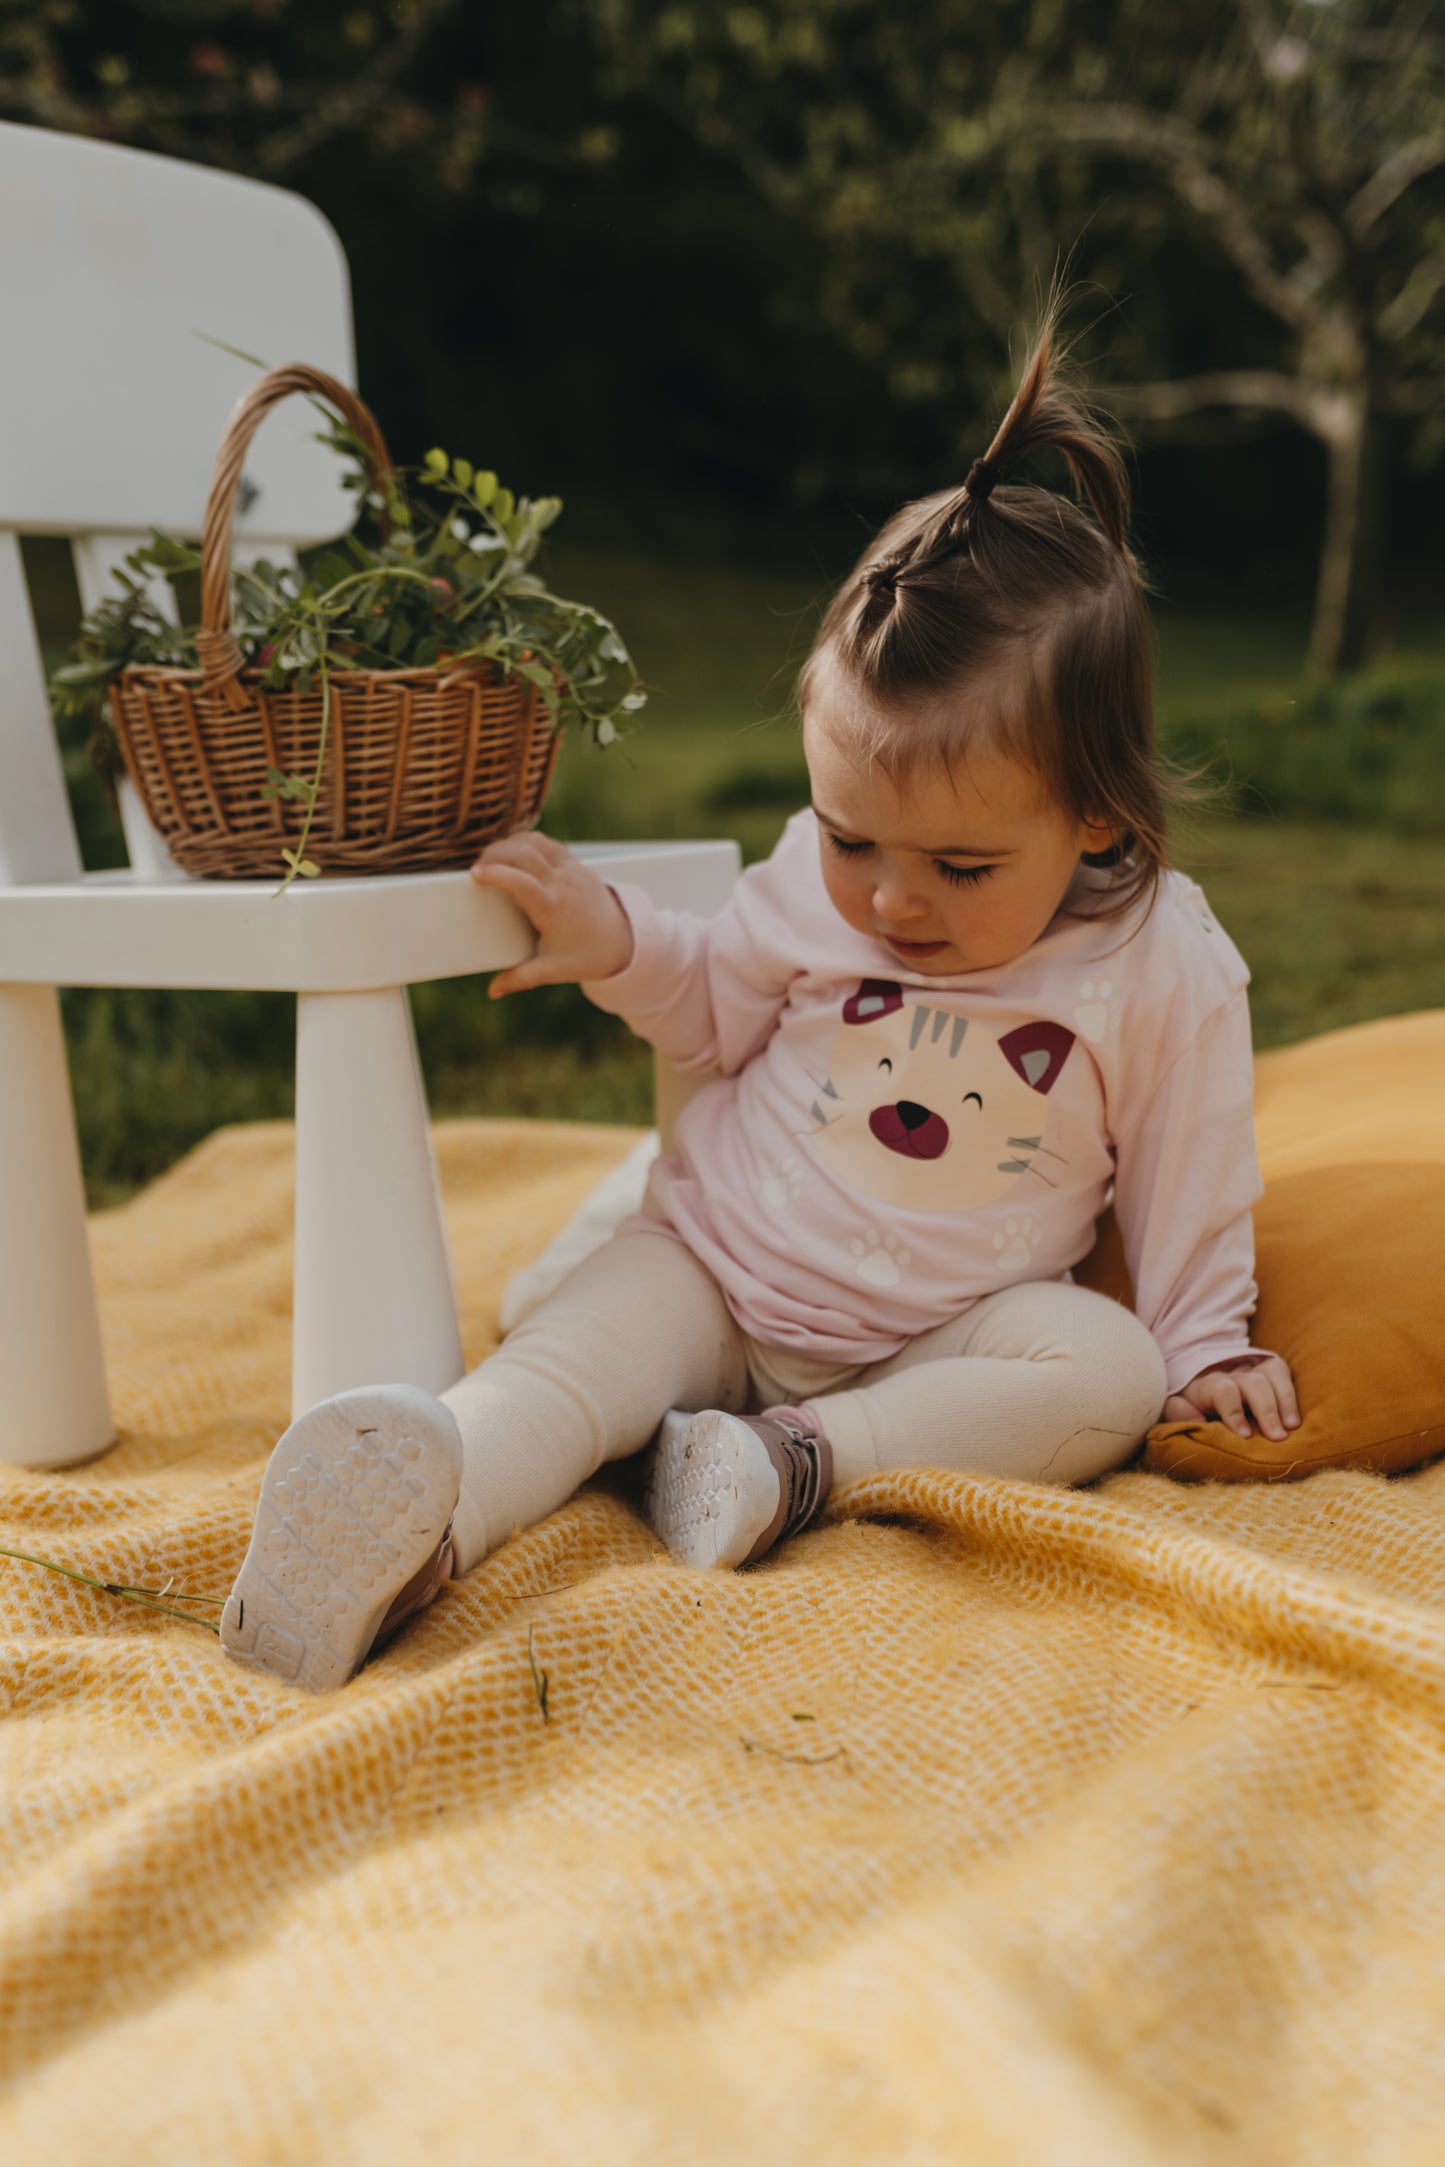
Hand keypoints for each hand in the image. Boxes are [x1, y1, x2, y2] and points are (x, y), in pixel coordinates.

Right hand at [470, 833, 633, 997]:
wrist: (624, 941)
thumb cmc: (587, 955)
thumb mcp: (552, 970)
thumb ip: (520, 979)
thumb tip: (492, 992)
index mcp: (553, 908)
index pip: (521, 882)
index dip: (496, 874)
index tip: (476, 875)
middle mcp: (563, 883)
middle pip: (524, 853)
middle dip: (495, 854)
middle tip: (478, 868)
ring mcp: (571, 869)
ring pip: (535, 842)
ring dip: (510, 844)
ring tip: (493, 860)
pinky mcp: (575, 863)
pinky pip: (547, 843)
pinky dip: (526, 842)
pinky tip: (515, 853)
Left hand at [1163, 1354, 1300, 1443]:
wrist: (1200, 1375)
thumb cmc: (1190, 1402)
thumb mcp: (1176, 1407)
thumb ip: (1179, 1412)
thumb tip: (1197, 1422)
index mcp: (1207, 1385)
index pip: (1223, 1391)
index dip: (1234, 1411)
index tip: (1244, 1435)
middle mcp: (1232, 1374)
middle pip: (1253, 1383)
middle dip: (1266, 1410)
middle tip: (1277, 1437)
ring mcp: (1252, 1369)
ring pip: (1271, 1376)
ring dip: (1283, 1402)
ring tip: (1291, 1428)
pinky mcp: (1267, 1369)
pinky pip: (1282, 1373)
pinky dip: (1291, 1395)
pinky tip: (1295, 1419)